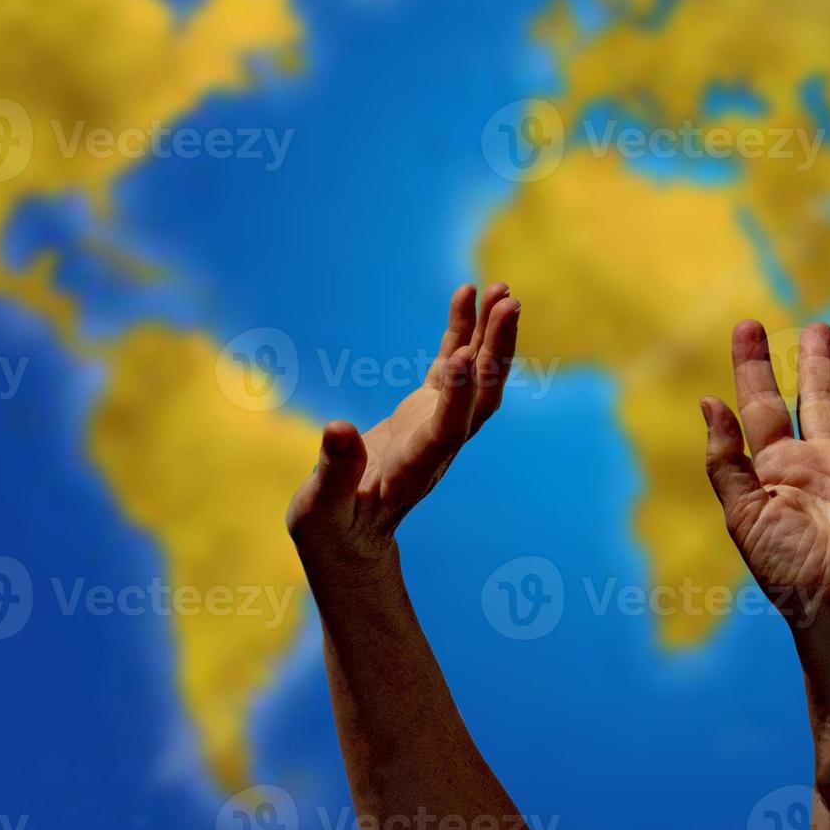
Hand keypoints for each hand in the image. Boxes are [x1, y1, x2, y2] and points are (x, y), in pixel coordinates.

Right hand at [287, 284, 519, 582]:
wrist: (351, 538)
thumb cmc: (331, 527)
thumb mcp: (320, 510)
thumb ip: (333, 473)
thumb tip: (337, 429)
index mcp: (413, 471)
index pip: (446, 431)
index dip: (457, 394)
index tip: (462, 354)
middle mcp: (438, 446)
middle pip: (480, 398)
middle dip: (495, 353)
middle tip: (509, 305)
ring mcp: (438, 426)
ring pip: (477, 379)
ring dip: (491, 335)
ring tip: (503, 291)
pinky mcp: (428, 411)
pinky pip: (452, 365)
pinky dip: (462, 330)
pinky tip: (467, 294)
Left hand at [701, 322, 829, 625]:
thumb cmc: (787, 570)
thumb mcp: (744, 515)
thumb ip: (725, 460)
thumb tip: (709, 402)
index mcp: (778, 468)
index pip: (762, 404)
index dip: (754, 365)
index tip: (747, 326)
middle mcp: (821, 463)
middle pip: (817, 400)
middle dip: (816, 364)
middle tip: (819, 327)